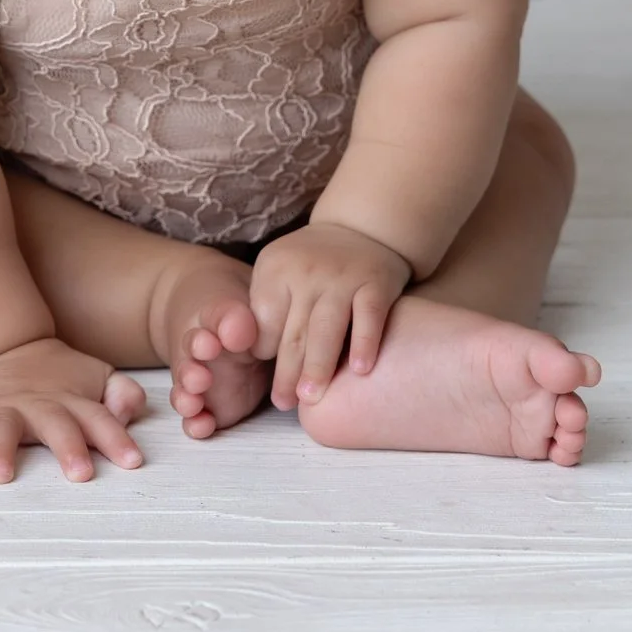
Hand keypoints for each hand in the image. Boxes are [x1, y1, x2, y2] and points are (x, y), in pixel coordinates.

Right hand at [0, 337, 147, 482]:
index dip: (117, 438)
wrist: (6, 350)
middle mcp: (38, 405)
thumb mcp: (97, 379)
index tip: (132, 461)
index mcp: (73, 401)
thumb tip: (131, 409)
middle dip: (68, 447)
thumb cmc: (62, 380)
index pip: (100, 419)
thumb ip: (121, 394)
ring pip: (2, 429)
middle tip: (80, 474)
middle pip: (57, 424)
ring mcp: (1, 408)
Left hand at [249, 222, 411, 410]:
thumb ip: (268, 308)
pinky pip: (369, 317)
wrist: (362, 227)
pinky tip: (361, 371)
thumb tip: (256, 359)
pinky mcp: (376, 282)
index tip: (269, 380)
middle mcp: (306, 271)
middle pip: (293, 332)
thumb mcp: (278, 270)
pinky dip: (365, 343)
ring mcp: (342, 277)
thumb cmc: (312, 263)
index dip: (265, 353)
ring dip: (318, 367)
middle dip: (286, 373)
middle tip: (284, 404)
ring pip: (327, 329)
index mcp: (276, 269)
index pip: (265, 322)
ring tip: (311, 399)